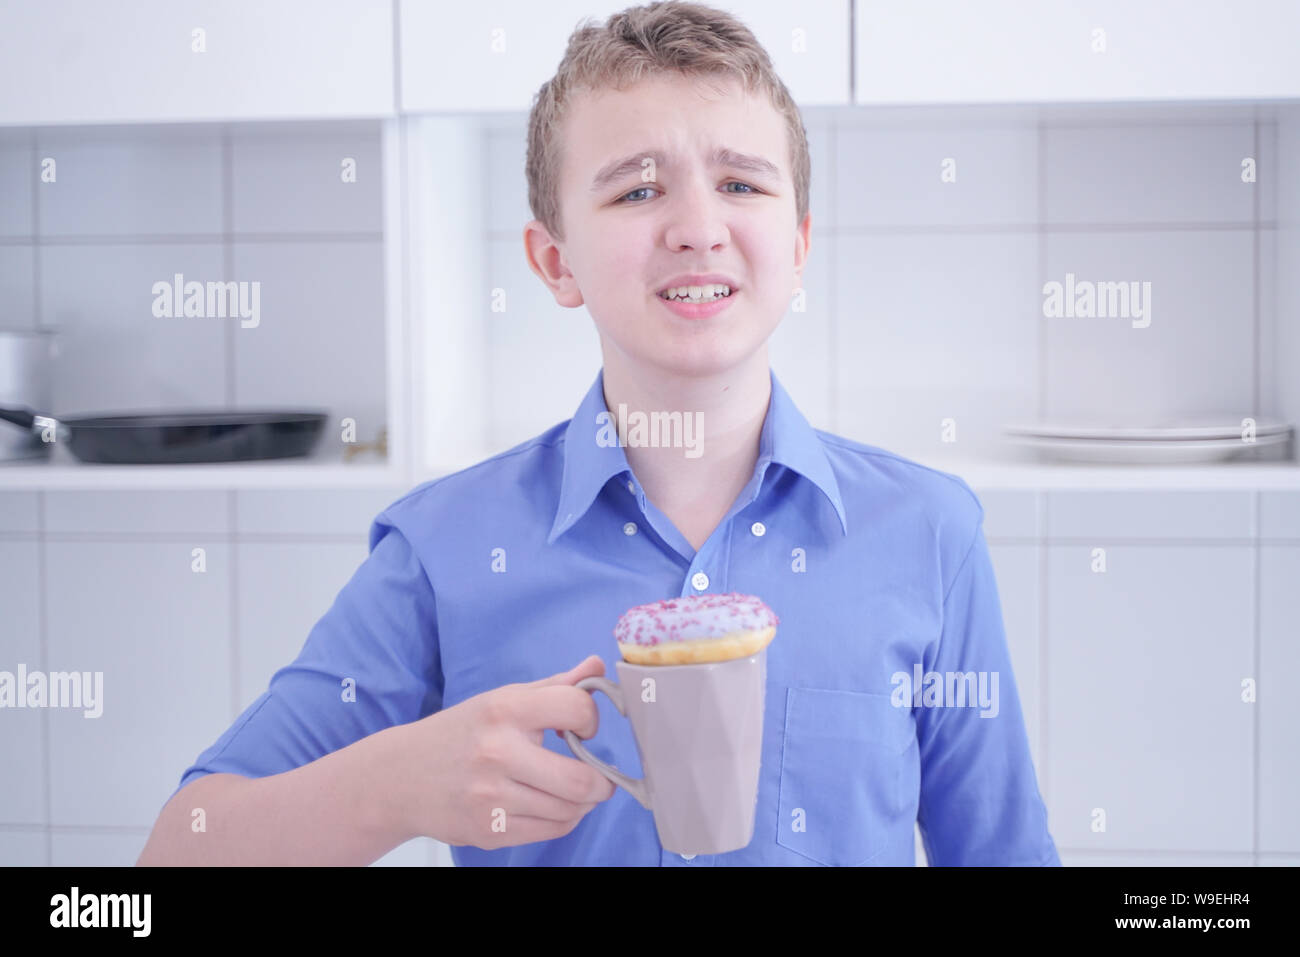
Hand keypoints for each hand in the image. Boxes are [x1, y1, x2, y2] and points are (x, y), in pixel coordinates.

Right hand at [394, 655, 616, 849]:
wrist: (401, 777)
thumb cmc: (463, 732)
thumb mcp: (503, 699)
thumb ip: (555, 686)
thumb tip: (598, 666)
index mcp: (505, 710)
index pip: (577, 708)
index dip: (591, 719)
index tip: (582, 728)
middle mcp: (498, 753)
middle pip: (582, 779)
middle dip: (601, 780)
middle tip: (597, 775)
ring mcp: (491, 797)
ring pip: (571, 810)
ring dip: (583, 802)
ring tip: (571, 789)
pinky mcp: (489, 831)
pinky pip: (551, 831)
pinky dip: (564, 819)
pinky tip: (551, 804)